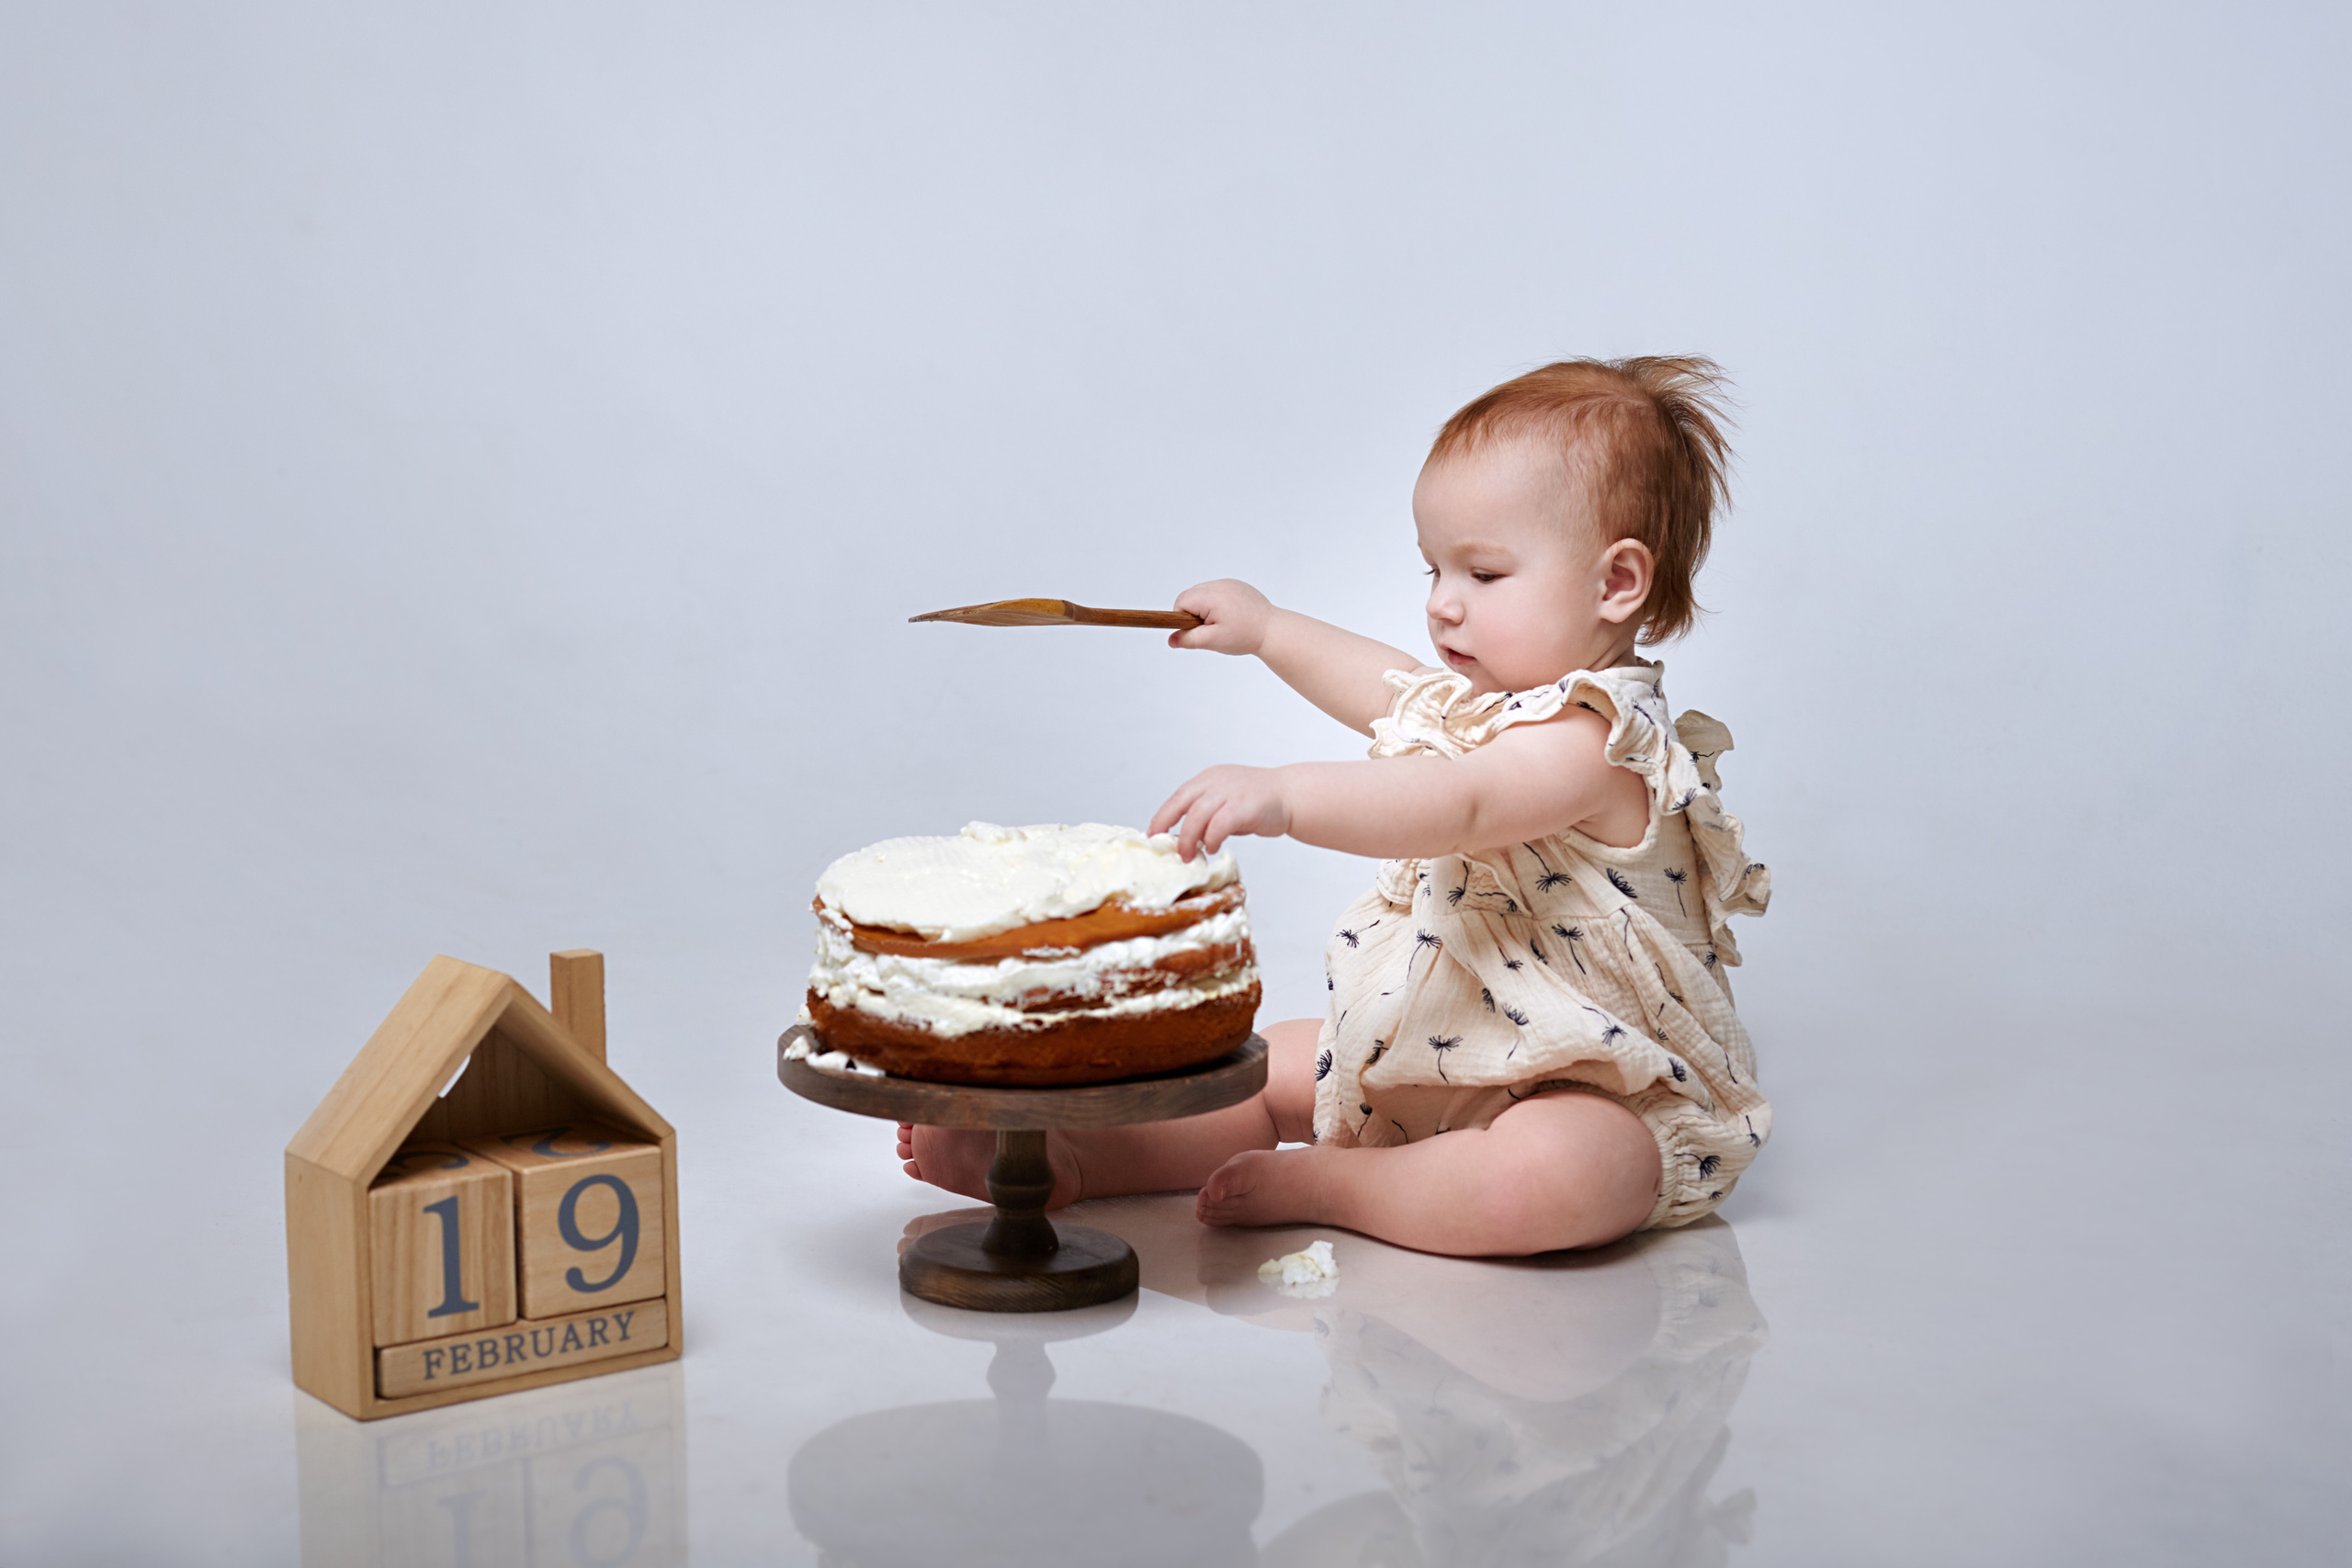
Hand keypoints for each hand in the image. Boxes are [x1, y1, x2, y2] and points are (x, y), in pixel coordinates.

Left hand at [1150, 764, 1292, 859]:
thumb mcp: (1226, 801)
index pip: (1178, 797)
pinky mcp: (1244, 806)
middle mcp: (1216, 781)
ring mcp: (1230, 792)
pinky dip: (1212, 839)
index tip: (1153, 835)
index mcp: (1208, 779)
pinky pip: (1219, 825)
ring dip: (1190, 839)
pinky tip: (1214, 848)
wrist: (1291, 795)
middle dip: (1172, 830)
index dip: (1162, 817)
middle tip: (1173, 852)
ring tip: (1190, 855)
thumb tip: (1186, 839)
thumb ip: (1207, 816)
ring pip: (1198, 816)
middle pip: (1183, 805)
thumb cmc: (1258, 802)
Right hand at [1167, 579, 1272, 655]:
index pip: (1181, 602)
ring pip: (1203, 594)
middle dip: (1195, 613)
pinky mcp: (1236, 586)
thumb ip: (1189, 639)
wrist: (1273, 630)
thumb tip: (1171, 639)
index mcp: (1210, 596)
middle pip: (1190, 596)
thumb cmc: (1245, 636)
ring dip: (1206, 609)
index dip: (1183, 618)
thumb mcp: (1213, 641)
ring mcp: (1228, 583)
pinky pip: (1217, 592)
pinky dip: (1218, 604)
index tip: (1198, 630)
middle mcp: (1218, 584)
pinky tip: (1231, 617)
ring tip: (1223, 624)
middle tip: (1213, 629)